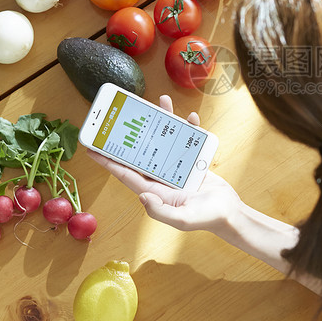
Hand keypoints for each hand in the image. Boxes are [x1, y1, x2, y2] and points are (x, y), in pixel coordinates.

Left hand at [87, 94, 241, 232]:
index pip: (126, 173)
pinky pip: (187, 139)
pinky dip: (189, 128)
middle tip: (123, 114)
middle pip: (142, 150)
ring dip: (163, 121)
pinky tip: (191, 118)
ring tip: (162, 101)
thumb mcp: (182, 219)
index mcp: (154, 191)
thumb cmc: (206, 218)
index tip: (91, 149)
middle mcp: (161, 177)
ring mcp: (176, 167)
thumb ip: (160, 211)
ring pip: (164, 140)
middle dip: (133, 133)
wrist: (230, 213)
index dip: (108, 162)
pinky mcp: (192, 160)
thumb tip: (141, 196)